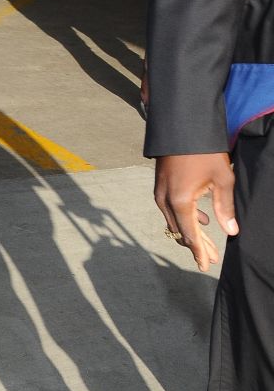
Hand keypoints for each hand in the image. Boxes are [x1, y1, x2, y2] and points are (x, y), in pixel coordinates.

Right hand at [154, 153, 238, 271]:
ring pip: (173, 220)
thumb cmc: (203, 150)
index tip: (206, 266)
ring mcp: (160, 191)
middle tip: (212, 258)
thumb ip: (225, 207)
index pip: (190, 235)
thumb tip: (231, 231)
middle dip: (196, 246)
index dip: (199, 252)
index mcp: (180, 201)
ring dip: (191, 232)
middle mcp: (165, 199)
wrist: (180, 125)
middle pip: (180, 231)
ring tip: (208, 242)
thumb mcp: (221, 178)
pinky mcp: (160, 183)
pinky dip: (184, 218)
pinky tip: (201, 218)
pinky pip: (169, 209)